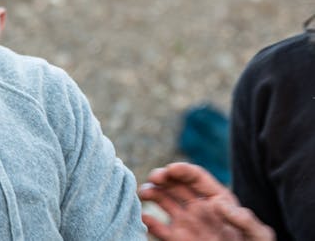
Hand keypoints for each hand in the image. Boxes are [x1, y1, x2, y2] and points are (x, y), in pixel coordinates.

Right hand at [138, 162, 273, 240]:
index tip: (170, 169)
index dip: (182, 170)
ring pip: (163, 200)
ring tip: (144, 193)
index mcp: (218, 200)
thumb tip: (217, 203)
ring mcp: (187, 223)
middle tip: (154, 178)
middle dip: (162, 177)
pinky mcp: (177, 240)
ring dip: (151, 192)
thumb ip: (244, 219)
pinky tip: (144, 219)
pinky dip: (148, 222)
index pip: (196, 177)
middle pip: (175, 184)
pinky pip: (158, 228)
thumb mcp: (259, 236)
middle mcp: (199, 208)